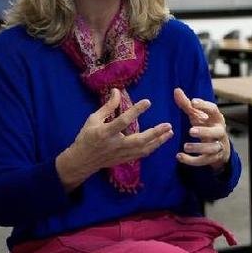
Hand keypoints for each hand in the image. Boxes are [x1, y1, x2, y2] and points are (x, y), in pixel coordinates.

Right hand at [56, 88, 173, 190]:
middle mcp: (115, 144)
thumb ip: (108, 106)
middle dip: (155, 133)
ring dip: (158, 141)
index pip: (123, 121)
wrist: (82, 161)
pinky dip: (152, 148)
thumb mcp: (93, 119)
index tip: (148, 102)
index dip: (135, 111)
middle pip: (138, 140)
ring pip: (143, 149)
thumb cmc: (86, 137)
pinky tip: (160, 141)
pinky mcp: (124, 159)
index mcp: (105, 132)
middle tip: (168, 125)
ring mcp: (121, 154)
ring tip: (170, 132)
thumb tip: (117, 91)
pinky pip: (141, 154)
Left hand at [173, 88, 229, 171]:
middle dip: (204, 132)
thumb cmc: (206, 126)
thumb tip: (176, 90)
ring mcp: (217, 146)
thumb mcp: (197, 115)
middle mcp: (219, 131)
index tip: (193, 102)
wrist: (220, 146)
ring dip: (198, 148)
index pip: (213, 110)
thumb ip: (187, 104)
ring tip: (185, 146)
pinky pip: (203, 161)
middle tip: (191, 130)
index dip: (204, 105)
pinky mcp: (212, 158)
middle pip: (216, 132)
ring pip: (211, 149)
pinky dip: (192, 160)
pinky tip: (179, 156)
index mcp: (216, 118)